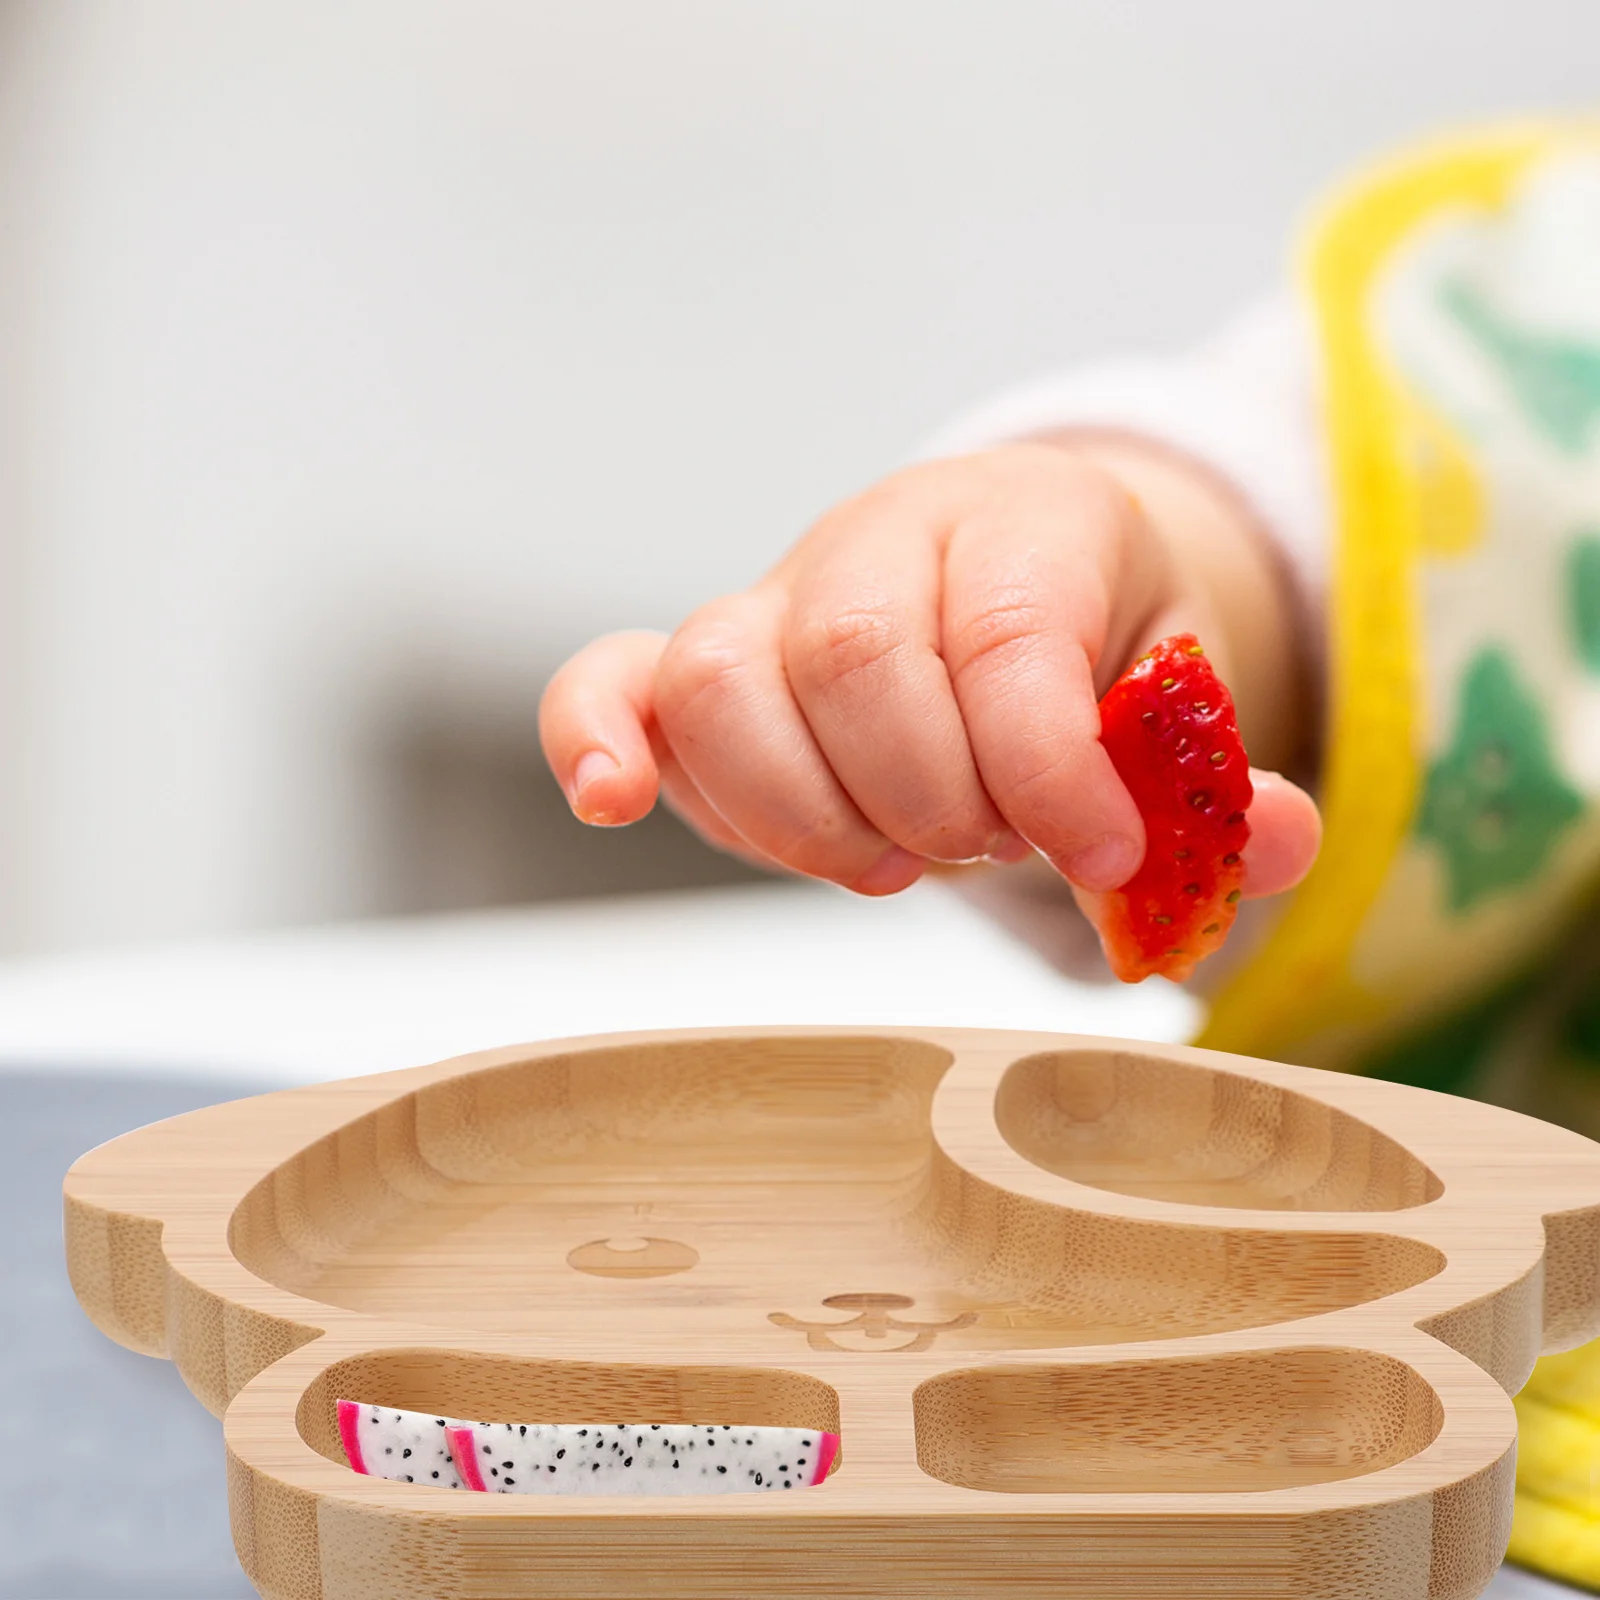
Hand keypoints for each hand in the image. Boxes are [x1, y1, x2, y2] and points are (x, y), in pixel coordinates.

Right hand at [540, 441, 1319, 905]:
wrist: (1007, 584)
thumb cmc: (1096, 652)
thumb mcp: (1184, 702)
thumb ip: (1220, 779)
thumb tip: (1274, 844)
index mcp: (1028, 520)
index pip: (1009, 632)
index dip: (1047, 767)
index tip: (1100, 857)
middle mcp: (885, 535)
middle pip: (858, 657)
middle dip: (931, 796)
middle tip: (987, 845)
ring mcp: (776, 595)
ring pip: (726, 680)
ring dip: (806, 813)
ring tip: (889, 862)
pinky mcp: (698, 661)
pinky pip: (610, 678)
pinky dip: (595, 740)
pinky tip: (614, 803)